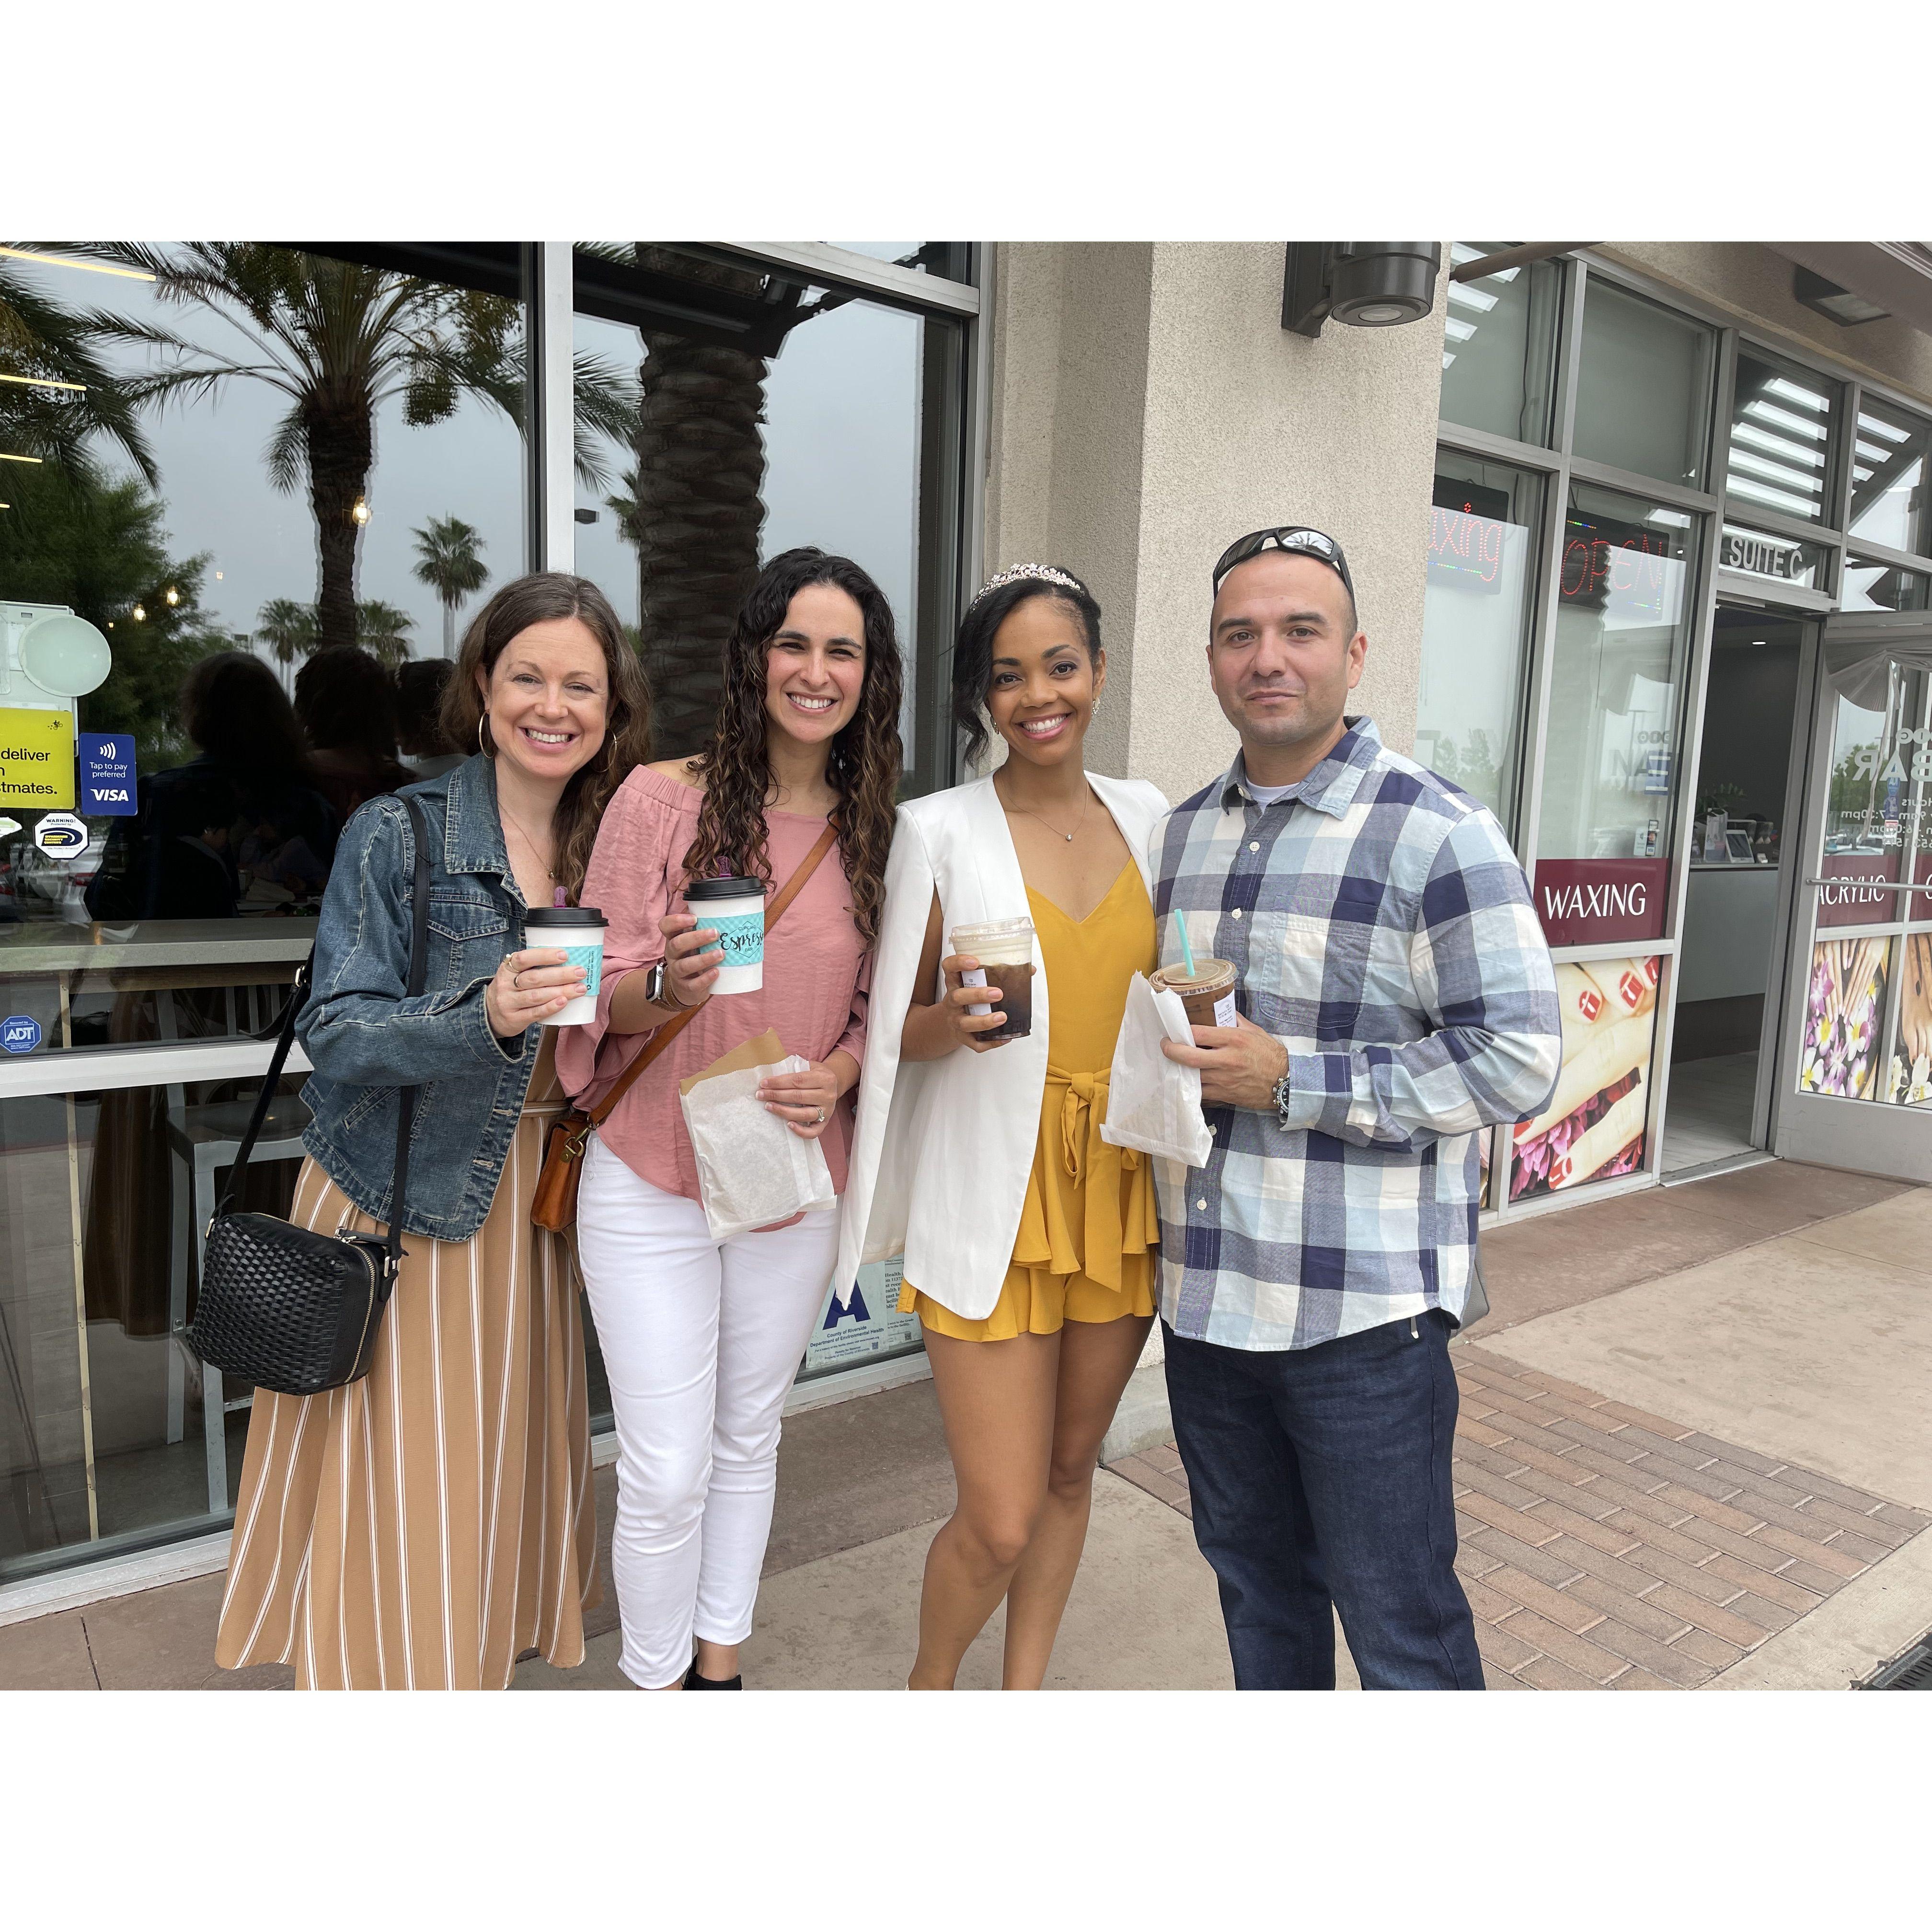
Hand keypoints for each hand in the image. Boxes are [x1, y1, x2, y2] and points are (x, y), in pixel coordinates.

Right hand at [485, 946, 584, 1036]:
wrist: (490, 1015)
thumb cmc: (511, 990)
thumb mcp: (513, 975)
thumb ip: (532, 967)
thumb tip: (568, 961)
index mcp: (507, 969)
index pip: (523, 959)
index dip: (544, 956)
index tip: (564, 955)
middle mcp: (506, 985)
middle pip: (534, 978)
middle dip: (560, 975)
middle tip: (580, 972)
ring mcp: (509, 1003)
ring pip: (537, 996)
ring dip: (561, 991)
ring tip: (580, 988)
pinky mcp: (515, 1019)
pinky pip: (535, 1013)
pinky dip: (551, 1007)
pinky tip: (564, 1002)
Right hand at [660, 910, 722, 1007]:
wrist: (686, 988)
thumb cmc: (693, 957)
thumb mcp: (693, 942)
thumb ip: (702, 927)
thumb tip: (722, 908)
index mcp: (674, 939)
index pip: (665, 926)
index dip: (676, 921)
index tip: (694, 918)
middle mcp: (673, 954)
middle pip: (677, 944)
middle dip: (696, 938)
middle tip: (715, 933)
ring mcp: (677, 972)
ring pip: (685, 965)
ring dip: (703, 959)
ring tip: (721, 954)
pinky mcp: (686, 987)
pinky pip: (693, 984)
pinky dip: (705, 978)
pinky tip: (716, 972)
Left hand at [758, 1059, 842, 1138]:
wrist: (833, 1083)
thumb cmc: (815, 1074)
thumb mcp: (810, 1066)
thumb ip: (794, 1069)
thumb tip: (770, 1075)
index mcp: (825, 1078)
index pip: (798, 1080)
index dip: (779, 1082)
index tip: (763, 1083)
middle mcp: (829, 1095)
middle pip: (798, 1096)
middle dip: (776, 1095)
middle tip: (760, 1094)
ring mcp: (828, 1111)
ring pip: (803, 1114)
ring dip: (782, 1111)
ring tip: (768, 1106)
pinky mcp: (826, 1123)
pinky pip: (813, 1132)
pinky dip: (800, 1131)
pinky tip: (788, 1124)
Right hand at [937, 953, 1013, 1052]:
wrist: (950, 1022)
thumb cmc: (969, 998)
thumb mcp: (977, 983)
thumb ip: (1000, 974)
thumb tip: (1029, 969)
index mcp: (956, 982)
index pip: (949, 968)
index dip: (959, 963)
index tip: (975, 962)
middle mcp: (952, 1001)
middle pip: (958, 997)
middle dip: (977, 995)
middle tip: (998, 993)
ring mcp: (955, 1020)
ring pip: (964, 1023)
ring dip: (983, 1021)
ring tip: (1002, 1017)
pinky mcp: (962, 1037)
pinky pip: (974, 1042)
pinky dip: (990, 1042)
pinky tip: (1005, 1038)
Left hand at [1161, 1011, 1287, 1110]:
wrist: (1286, 1082)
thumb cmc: (1269, 1055)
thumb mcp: (1253, 1031)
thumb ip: (1234, 1020)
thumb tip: (1217, 1010)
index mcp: (1234, 1039)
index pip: (1199, 1033)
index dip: (1182, 1031)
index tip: (1174, 1030)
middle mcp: (1227, 1059)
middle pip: (1189, 1056)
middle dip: (1171, 1050)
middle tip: (1165, 1045)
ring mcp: (1224, 1079)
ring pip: (1191, 1076)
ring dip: (1179, 1069)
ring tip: (1173, 1061)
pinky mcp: (1224, 1095)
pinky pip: (1200, 1092)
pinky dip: (1191, 1086)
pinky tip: (1187, 1079)